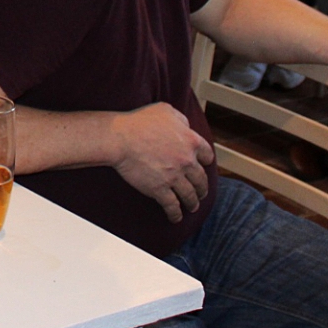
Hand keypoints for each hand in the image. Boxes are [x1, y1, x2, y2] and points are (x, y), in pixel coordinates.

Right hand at [109, 103, 216, 222]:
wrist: (120, 138)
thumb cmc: (139, 122)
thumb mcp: (165, 110)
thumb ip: (180, 119)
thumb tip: (186, 126)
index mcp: (190, 141)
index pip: (207, 155)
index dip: (206, 162)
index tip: (204, 166)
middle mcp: (187, 161)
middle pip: (201, 179)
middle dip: (202, 188)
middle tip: (201, 192)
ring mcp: (174, 177)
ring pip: (190, 195)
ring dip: (192, 203)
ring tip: (192, 207)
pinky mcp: (160, 189)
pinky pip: (172, 205)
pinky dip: (175, 214)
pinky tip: (175, 217)